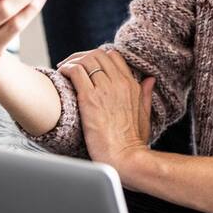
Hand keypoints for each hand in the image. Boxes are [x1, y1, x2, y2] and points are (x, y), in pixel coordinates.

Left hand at [59, 48, 154, 175]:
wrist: (126, 159)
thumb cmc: (133, 143)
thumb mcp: (144, 115)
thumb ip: (145, 95)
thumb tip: (149, 79)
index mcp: (132, 85)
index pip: (113, 56)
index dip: (98, 57)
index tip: (87, 66)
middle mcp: (119, 83)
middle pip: (98, 54)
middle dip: (82, 56)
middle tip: (71, 65)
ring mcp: (105, 89)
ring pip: (86, 59)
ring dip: (72, 61)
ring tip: (64, 69)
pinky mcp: (90, 99)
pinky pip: (76, 72)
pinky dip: (67, 69)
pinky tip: (62, 75)